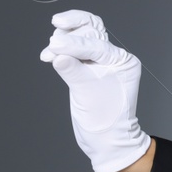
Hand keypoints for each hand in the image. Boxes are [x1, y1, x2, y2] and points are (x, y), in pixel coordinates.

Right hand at [40, 10, 151, 171]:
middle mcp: (114, 58)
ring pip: (80, 38)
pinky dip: (60, 51)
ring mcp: (100, 63)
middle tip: (55, 39)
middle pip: (90, 31)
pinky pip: (73, 52)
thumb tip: (57, 53)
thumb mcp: (88, 93)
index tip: (54, 47)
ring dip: (63, 40)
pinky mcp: (87, 69)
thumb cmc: (105, 120)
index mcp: (123, 61)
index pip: (96, 44)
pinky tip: (48, 56)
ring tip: (51, 51)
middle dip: (70, 34)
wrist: (106, 140)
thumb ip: (73, 70)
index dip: (74, 44)